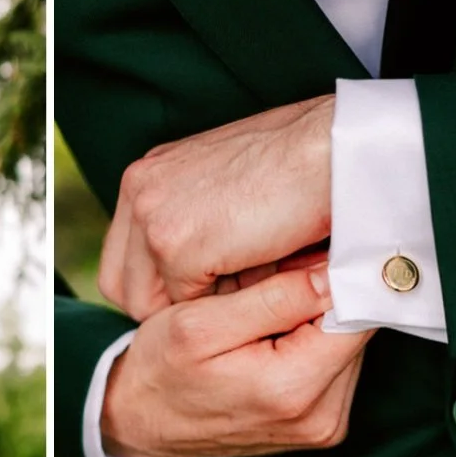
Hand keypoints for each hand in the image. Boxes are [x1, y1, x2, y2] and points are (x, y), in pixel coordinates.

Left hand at [100, 95, 334, 319]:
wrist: (333, 150)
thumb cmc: (304, 163)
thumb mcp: (234, 185)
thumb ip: (203, 218)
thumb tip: (204, 273)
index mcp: (151, 172)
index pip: (124, 257)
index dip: (160, 285)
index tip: (205, 289)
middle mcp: (140, 189)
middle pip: (122, 286)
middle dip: (168, 305)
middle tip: (222, 298)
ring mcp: (152, 217)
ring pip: (148, 303)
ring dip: (196, 306)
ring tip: (245, 284)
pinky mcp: (175, 246)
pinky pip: (186, 306)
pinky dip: (223, 305)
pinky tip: (258, 277)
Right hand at [101, 264, 372, 456]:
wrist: (142, 425)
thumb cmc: (160, 370)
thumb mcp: (199, 324)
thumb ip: (272, 298)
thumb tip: (332, 273)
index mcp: (291, 390)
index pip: (352, 315)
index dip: (338, 275)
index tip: (314, 250)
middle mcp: (321, 417)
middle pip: (355, 331)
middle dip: (325, 298)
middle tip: (279, 278)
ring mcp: (326, 425)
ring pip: (348, 345)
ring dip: (319, 318)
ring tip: (271, 307)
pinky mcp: (324, 424)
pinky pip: (335, 365)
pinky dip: (313, 341)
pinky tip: (278, 332)